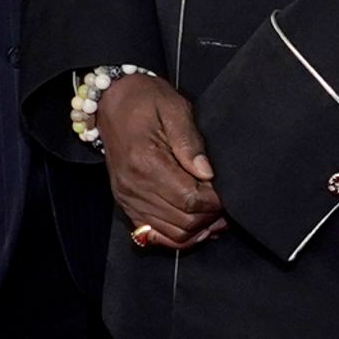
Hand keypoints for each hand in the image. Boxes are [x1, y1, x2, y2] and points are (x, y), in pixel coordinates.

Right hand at [99, 73, 225, 249]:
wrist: (110, 102)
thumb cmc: (144, 101)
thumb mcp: (174, 109)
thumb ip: (190, 143)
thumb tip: (207, 173)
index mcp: (146, 162)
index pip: (190, 199)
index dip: (214, 202)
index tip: (227, 194)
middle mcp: (134, 186)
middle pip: (183, 221)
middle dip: (209, 217)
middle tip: (225, 206)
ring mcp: (128, 198)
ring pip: (171, 234)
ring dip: (197, 230)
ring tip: (214, 217)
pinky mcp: (126, 203)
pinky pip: (153, 235)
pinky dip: (177, 236)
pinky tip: (194, 227)